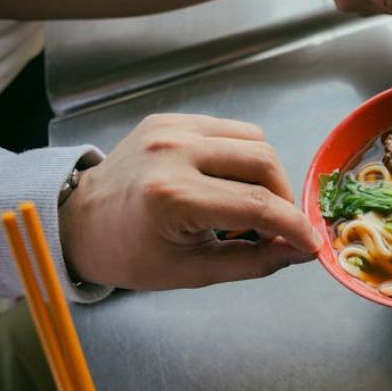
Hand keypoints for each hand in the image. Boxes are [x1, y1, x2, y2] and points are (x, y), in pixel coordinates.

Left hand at [59, 113, 318, 289]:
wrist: (79, 223)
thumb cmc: (132, 254)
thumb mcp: (194, 271)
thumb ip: (255, 261)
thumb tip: (302, 251)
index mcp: (172, 196)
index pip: (257, 205)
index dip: (294, 225)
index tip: (312, 244)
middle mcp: (172, 152)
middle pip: (263, 161)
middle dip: (282, 197)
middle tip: (275, 225)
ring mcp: (170, 129)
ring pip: (253, 140)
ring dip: (265, 174)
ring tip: (250, 203)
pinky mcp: (170, 119)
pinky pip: (229, 130)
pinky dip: (241, 157)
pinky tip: (226, 181)